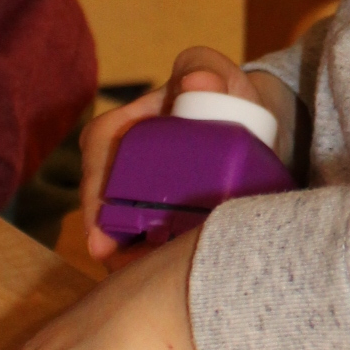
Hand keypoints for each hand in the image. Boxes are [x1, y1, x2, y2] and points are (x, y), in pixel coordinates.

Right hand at [80, 48, 298, 260]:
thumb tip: (195, 84)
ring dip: (126, 257)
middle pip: (100, 205)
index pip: (98, 155)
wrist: (254, 126)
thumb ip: (205, 68)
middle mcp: (118, 164)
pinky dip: (148, 263)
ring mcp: (135, 194)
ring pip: (119, 231)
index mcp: (121, 127)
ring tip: (140, 280)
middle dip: (104, 238)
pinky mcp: (157, 219)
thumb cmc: (224, 94)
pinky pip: (144, 245)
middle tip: (117, 266)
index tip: (101, 231)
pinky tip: (159, 281)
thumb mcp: (215, 73)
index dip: (95, 193)